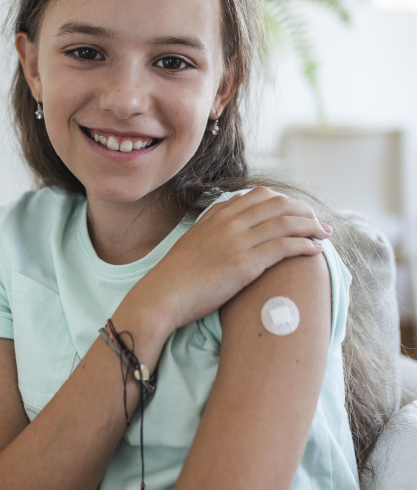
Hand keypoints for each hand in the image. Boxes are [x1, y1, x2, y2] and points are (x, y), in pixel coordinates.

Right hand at [123, 184, 329, 344]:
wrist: (165, 294)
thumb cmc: (179, 274)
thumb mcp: (195, 240)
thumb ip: (214, 225)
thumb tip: (233, 218)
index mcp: (217, 215)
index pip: (259, 195)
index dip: (285, 202)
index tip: (298, 213)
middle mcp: (229, 222)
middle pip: (278, 204)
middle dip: (304, 211)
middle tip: (318, 223)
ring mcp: (238, 240)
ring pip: (286, 222)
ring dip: (311, 226)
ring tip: (324, 235)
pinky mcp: (246, 262)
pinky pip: (284, 246)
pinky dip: (304, 245)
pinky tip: (315, 250)